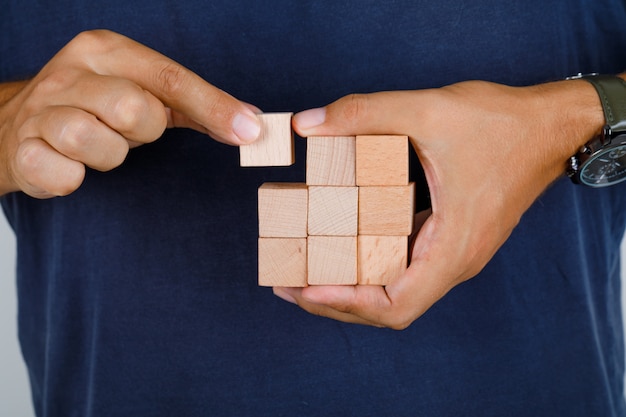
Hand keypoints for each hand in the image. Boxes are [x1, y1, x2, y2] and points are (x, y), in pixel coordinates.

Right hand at [0, 30, 260, 197]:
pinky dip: (75, 178)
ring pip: (100, 143)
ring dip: (110, 156)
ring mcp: (42, 110)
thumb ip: (192, 104)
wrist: (13, 125)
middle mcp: (71, 72)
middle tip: (126, 131)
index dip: (213, 107)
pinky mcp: (23, 151)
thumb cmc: (94, 107)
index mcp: (107, 50)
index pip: (171, 79)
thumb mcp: (140, 91)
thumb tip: (250, 123)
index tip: (249, 131)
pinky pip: (66, 176)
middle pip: (136, 110)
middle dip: (142, 132)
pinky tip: (68, 166)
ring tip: (97, 146)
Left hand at [274, 80, 603, 328]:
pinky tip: (343, 245)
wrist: (550, 126)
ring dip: (350, 287)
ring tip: (306, 271)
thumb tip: (305, 124)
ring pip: (396, 290)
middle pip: (388, 307)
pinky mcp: (450, 237)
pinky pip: (406, 266)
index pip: (396, 304)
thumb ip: (363, 112)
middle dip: (335, 301)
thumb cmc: (501, 123)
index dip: (346, 304)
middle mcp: (454, 260)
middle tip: (288, 283)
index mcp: (452, 246)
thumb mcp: (427, 108)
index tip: (306, 290)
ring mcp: (453, 251)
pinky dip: (370, 266)